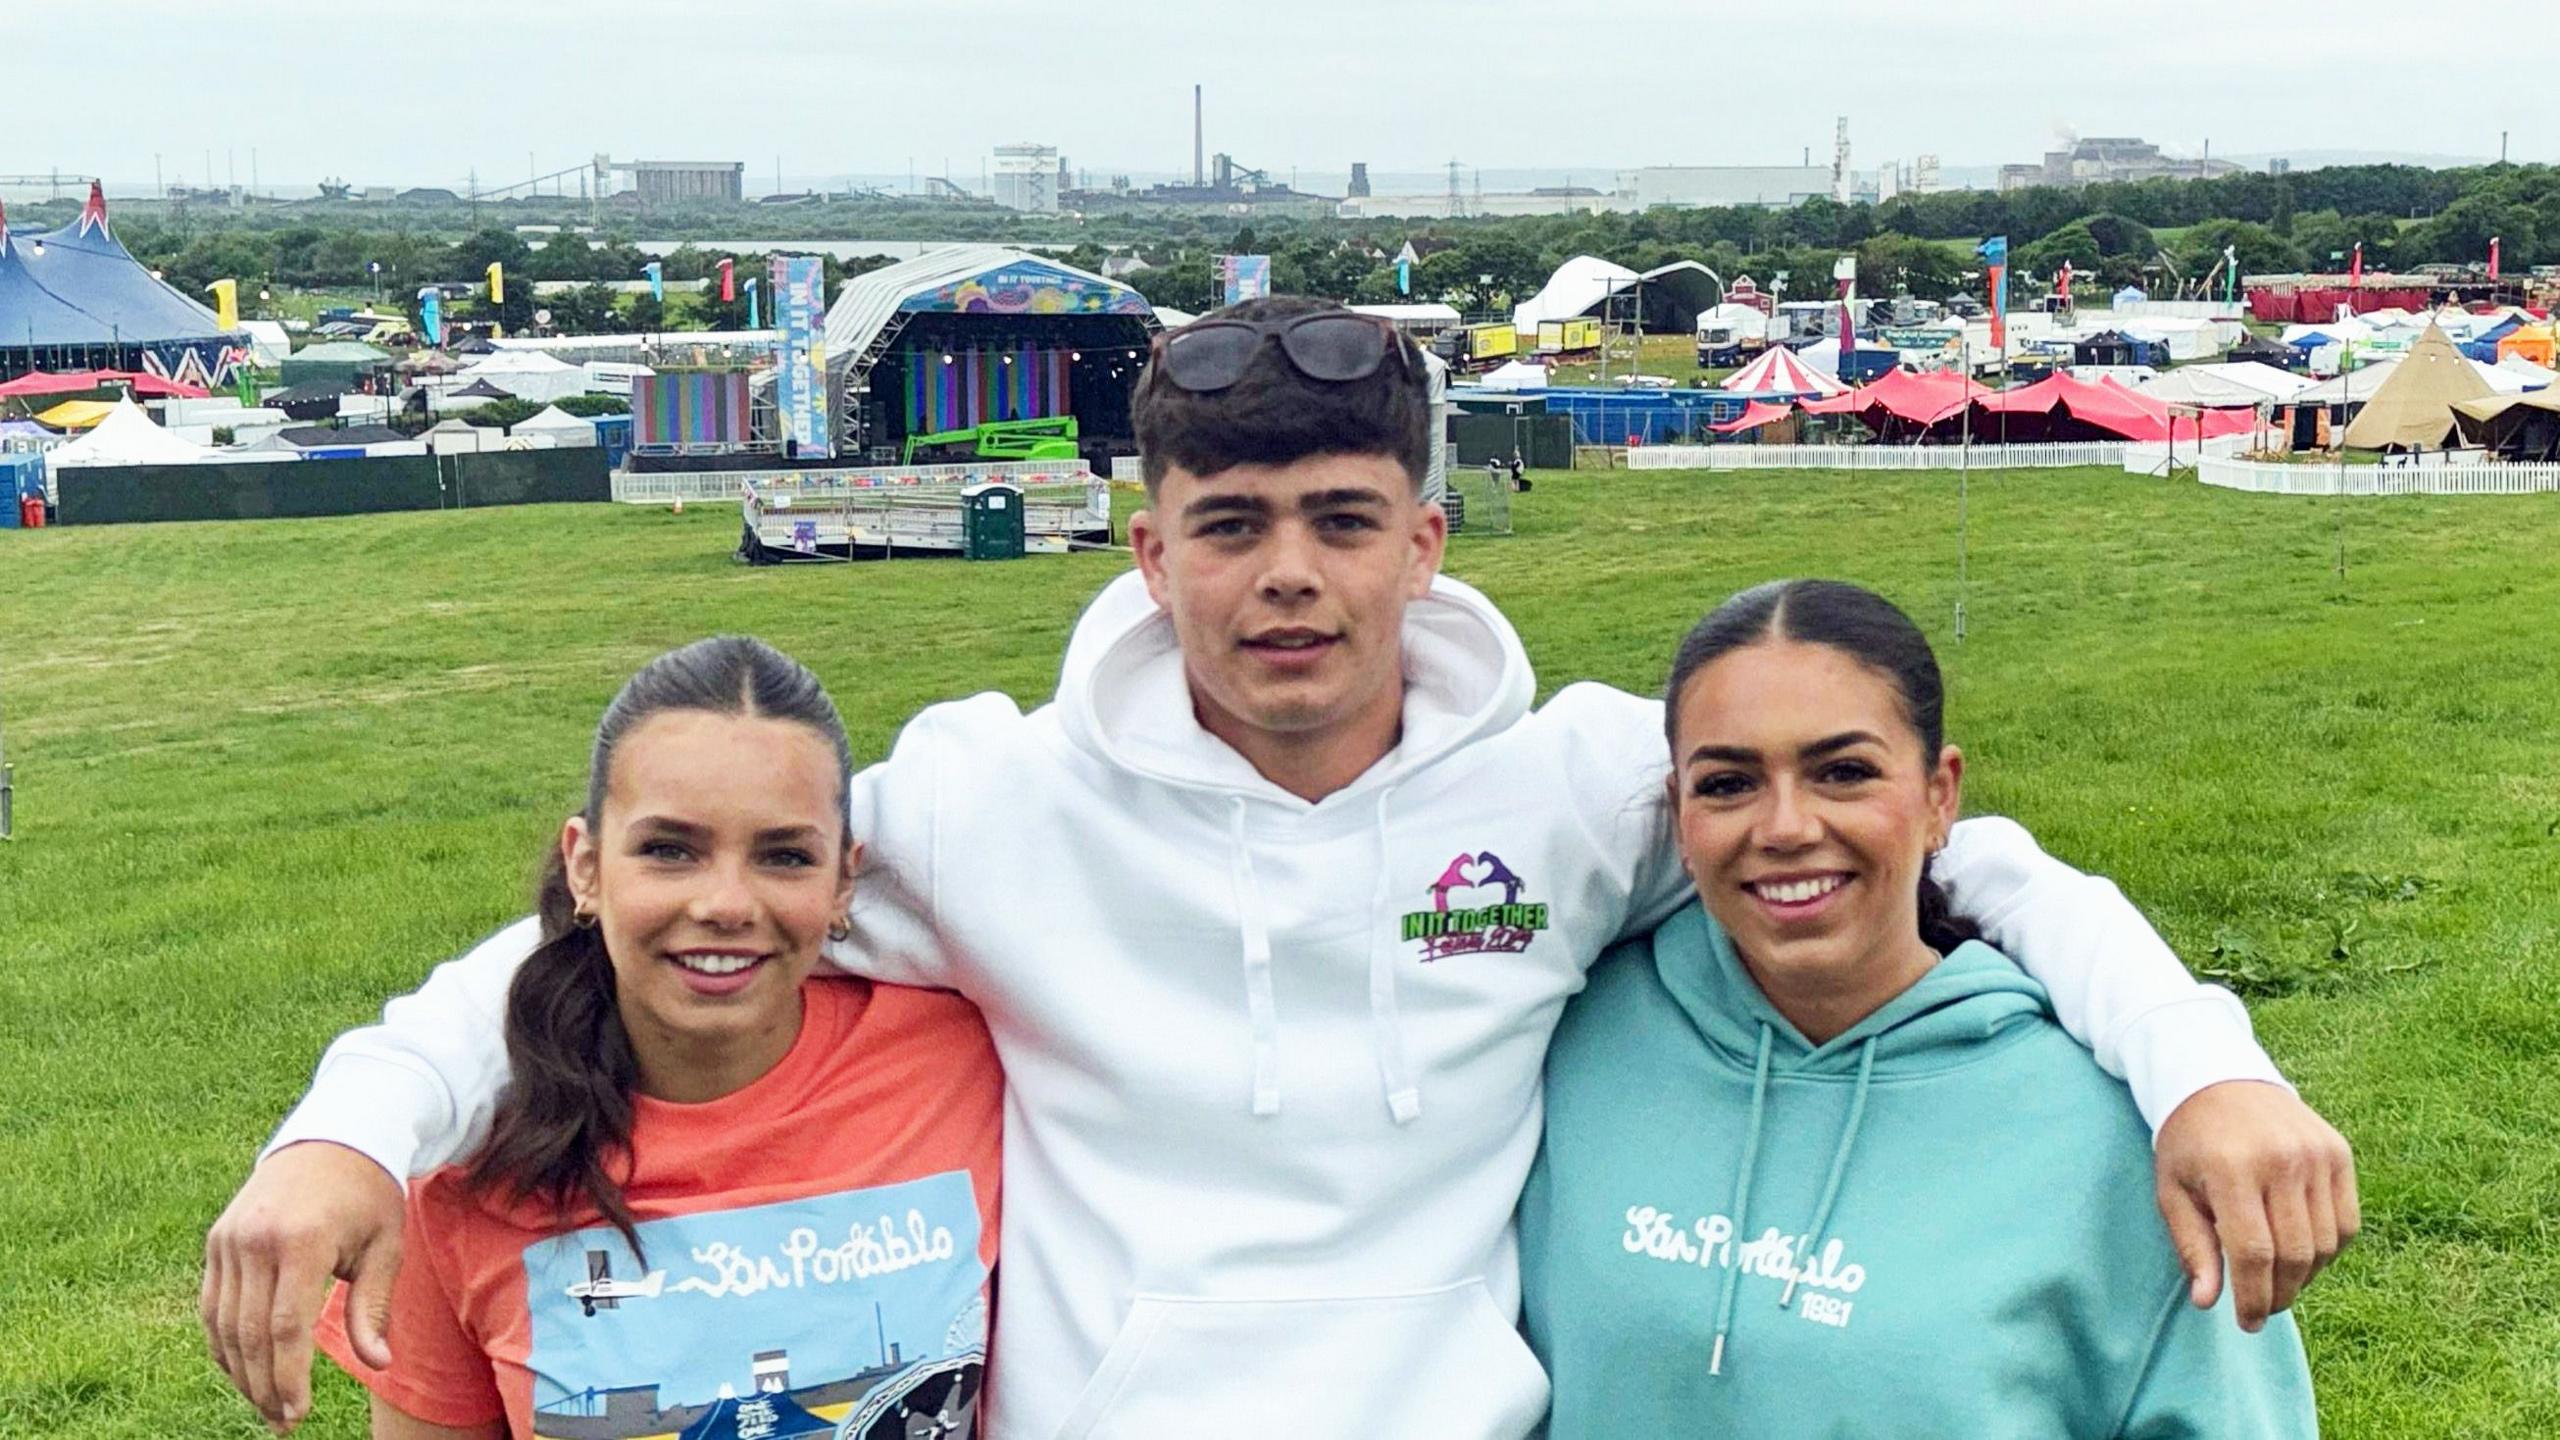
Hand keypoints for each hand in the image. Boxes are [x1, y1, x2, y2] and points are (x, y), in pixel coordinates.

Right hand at [202, 1141, 405, 1432]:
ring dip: (240, 1372)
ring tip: (265, 1404)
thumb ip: (373, 1307)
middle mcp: (255, 1241)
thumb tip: (378, 1363)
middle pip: (250, 1334)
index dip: (288, 1378)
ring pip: (223, 1325)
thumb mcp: (385, 1246)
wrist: (334, 1135)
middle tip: (282, 1422)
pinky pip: (211, 1304)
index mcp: (302, 1240)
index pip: (285, 1328)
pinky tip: (243, 1370)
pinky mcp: (217, 1240)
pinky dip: (223, 1342)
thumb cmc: (370, 1195)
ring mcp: (229, 1239)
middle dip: (263, 1386)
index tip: (297, 1414)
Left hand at [2153, 1080, 2357, 1331]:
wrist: (2218, 1077)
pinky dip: (2327, 1250)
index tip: (2245, 1323)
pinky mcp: (2339, 1152)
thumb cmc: (2188, 1142)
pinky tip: (2301, 1254)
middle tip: (2261, 1309)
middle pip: (2294, 1254)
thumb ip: (2191, 1246)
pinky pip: (2345, 1223)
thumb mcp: (2172, 1190)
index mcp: (2232, 1169)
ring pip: (2324, 1244)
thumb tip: (2207, 1302)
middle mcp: (2281, 1161)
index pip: (2253, 1253)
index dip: (2252, 1297)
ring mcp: (2316, 1155)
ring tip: (2278, 1283)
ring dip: (2304, 1277)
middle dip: (2278, 1294)